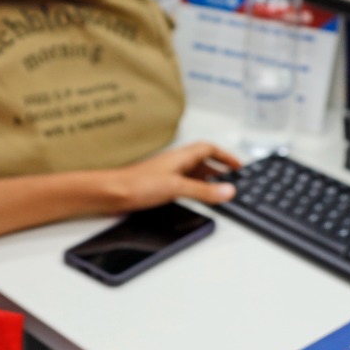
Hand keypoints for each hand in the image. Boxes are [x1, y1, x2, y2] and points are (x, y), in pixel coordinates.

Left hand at [104, 142, 242, 212]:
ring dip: (207, 181)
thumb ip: (203, 190)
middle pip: (203, 162)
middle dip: (219, 170)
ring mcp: (167, 175)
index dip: (225, 156)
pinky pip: (184, 185)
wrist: (111, 194)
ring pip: (193, 174)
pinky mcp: (159, 187)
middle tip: (233, 180)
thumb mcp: (177, 188)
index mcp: (181, 157)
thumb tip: (228, 190)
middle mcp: (175, 164)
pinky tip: (196, 200)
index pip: (209, 149)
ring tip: (219, 192)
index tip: (238, 166)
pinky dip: (195, 190)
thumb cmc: (137, 184)